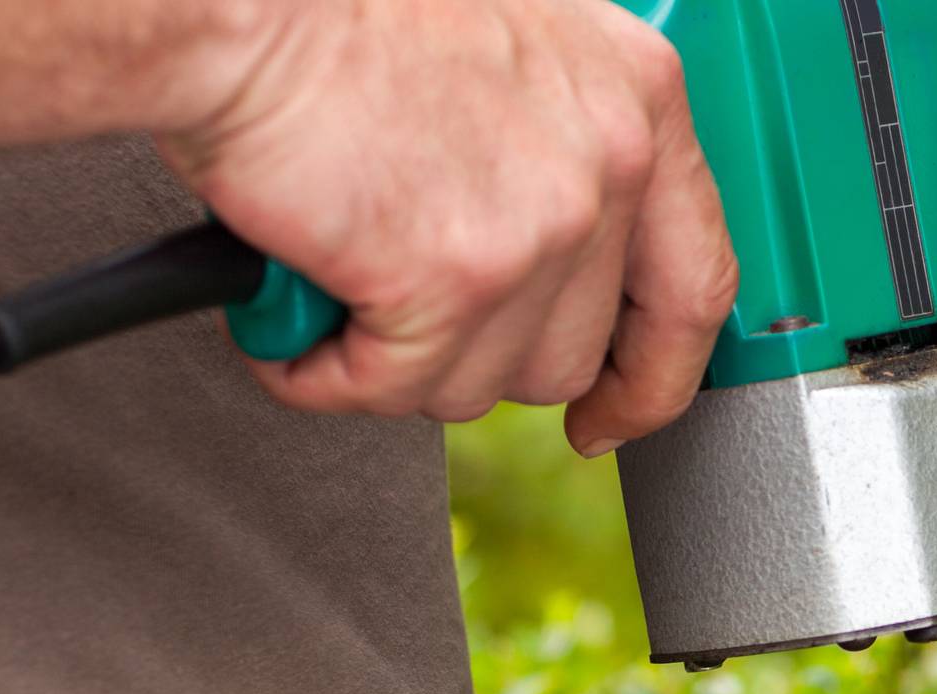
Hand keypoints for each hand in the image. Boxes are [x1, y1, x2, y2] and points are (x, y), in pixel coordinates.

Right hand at [160, 0, 739, 450]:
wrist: (242, 7)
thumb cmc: (345, 15)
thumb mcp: (512, 54)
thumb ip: (564, 149)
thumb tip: (560, 272)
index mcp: (639, 96)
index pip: (694, 282)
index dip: (653, 374)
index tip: (615, 410)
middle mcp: (609, 159)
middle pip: (571, 353)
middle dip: (482, 357)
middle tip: (411, 323)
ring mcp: (539, 226)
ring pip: (483, 383)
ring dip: (399, 363)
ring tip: (338, 290)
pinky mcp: (453, 278)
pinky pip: (394, 387)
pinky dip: (326, 373)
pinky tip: (297, 323)